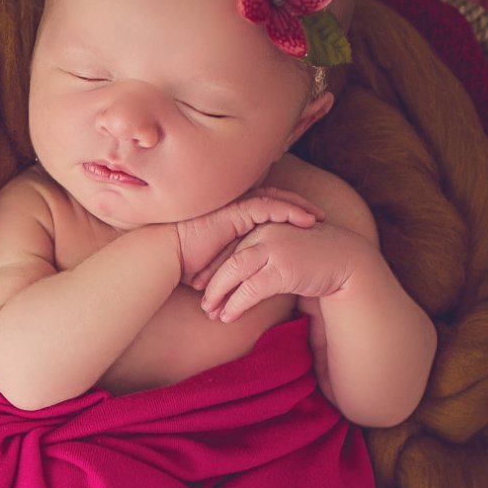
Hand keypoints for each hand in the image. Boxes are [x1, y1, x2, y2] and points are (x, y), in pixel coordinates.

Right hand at [171, 186, 319, 286]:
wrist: (166, 259)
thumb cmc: (187, 267)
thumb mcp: (222, 267)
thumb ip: (238, 267)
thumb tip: (253, 286)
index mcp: (234, 220)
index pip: (267, 212)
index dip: (289, 217)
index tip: (309, 229)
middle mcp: (236, 210)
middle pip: (276, 202)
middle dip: (300, 208)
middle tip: (322, 219)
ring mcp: (235, 208)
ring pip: (275, 200)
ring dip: (299, 208)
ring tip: (319, 219)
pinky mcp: (233, 211)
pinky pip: (267, 207)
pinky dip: (288, 211)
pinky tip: (305, 220)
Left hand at [197, 217, 368, 323]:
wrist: (348, 260)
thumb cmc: (319, 259)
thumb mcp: (288, 251)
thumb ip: (268, 256)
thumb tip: (250, 274)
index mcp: (264, 227)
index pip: (232, 248)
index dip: (214, 269)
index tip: (202, 286)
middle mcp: (265, 234)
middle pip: (228, 259)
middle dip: (212, 283)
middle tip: (203, 303)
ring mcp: (273, 249)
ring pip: (234, 272)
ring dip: (218, 294)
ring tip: (211, 313)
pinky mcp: (282, 267)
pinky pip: (251, 288)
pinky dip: (236, 303)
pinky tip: (228, 317)